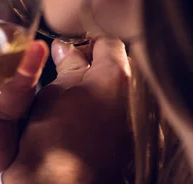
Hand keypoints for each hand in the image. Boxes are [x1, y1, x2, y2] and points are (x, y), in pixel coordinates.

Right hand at [3, 37, 132, 183]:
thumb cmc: (53, 142)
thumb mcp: (54, 92)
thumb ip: (68, 64)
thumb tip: (67, 49)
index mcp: (117, 78)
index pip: (107, 42)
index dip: (85, 42)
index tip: (69, 50)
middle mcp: (136, 100)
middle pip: (117, 68)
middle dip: (93, 67)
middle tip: (67, 73)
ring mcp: (139, 127)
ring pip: (120, 94)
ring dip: (100, 92)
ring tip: (73, 102)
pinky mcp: (136, 149)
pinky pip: (122, 119)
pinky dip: (106, 116)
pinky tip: (84, 124)